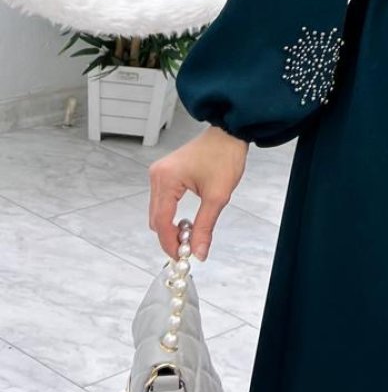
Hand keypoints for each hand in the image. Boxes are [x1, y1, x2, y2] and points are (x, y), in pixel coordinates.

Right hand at [149, 125, 247, 260]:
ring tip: (191, 234)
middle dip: (170, 237)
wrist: (228, 134)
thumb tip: (198, 252)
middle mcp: (158, 175)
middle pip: (156, 219)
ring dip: (171, 226)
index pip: (161, 222)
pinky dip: (172, 215)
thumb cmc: (224, 156)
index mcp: (166, 179)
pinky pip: (163, 202)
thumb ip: (204, 227)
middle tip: (189, 248)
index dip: (170, 243)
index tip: (182, 257)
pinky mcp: (165, 174)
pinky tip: (187, 221)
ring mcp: (160, 174)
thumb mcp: (217, 196)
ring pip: (158, 212)